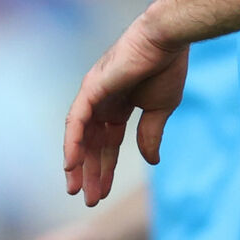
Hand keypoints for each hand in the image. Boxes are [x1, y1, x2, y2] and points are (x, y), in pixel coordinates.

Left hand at [64, 18, 189, 205]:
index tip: (103, 192)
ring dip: (78, 164)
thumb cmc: (168, 68)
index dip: (106, 168)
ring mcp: (94, 95)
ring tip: (76, 189)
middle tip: (89, 199)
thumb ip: (150, 134)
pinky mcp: (92, 89)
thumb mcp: (161, 109)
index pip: (109, 143)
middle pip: (92, 144)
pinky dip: (73, 143)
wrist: (168, 41)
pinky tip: (71, 164)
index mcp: (120, 106)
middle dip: (91, 172)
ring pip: (81, 136)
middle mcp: (102, 102)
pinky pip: (76, 121)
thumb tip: (151, 161)